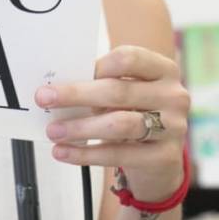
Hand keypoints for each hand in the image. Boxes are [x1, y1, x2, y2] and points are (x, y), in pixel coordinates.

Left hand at [34, 45, 189, 201]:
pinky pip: (120, 155)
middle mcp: (174, 96)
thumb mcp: (124, 95)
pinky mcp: (165, 157)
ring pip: (120, 124)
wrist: (159, 161)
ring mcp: (174, 127)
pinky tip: (64, 152)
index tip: (65, 75)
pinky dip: (86, 154)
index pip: (129, 58)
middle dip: (76, 95)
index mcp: (163, 70)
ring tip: (53, 131)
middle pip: (119, 91)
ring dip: (80, 128)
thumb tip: (55, 87)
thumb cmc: (133, 115)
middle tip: (44, 98)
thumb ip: (100, 86)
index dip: (96, 66)